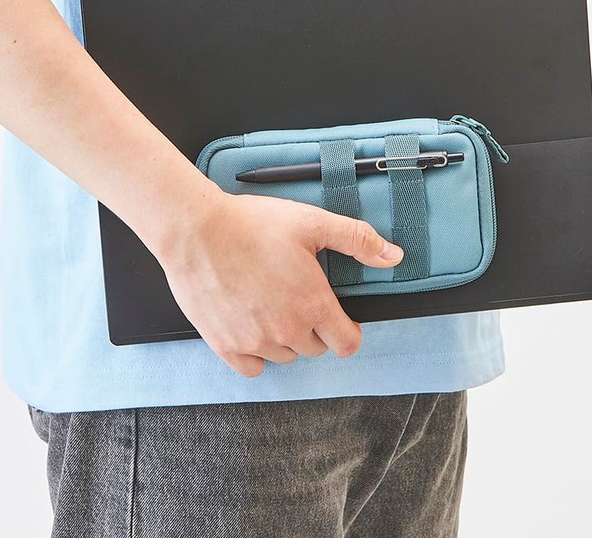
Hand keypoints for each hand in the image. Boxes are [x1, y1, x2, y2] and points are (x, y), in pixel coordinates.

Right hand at [153, 189, 404, 377]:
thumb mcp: (313, 222)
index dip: (347, 331)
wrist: (197, 230)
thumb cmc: (252, 224)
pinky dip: (256, 353)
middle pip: (315, 348)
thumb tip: (394, 257)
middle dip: (314, 327)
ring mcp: (255, 341)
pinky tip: (251, 326)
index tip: (338, 317)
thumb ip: (357, 240)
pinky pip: (252, 368)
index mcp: (313, 304)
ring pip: (285, 356)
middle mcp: (287, 330)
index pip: (347, 344)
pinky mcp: (225, 345)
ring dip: (285, 338)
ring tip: (271, 304)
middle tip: (296, 296)